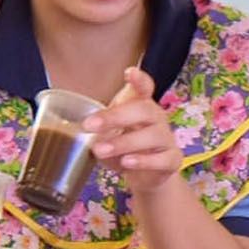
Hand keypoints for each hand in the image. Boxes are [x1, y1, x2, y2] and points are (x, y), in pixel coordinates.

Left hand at [83, 68, 184, 196]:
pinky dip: (144, 161)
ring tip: (100, 151)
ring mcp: (167, 138)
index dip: (139, 79)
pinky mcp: (172, 159)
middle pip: (144, 110)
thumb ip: (97, 127)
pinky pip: (163, 158)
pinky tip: (127, 162)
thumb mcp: (107, 134)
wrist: (144, 176)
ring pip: (152, 135)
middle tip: (89, 125)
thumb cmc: (123, 147)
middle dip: (115, 117)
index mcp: (140, 105)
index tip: (130, 72)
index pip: (144, 87)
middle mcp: (157, 118)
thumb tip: (75, 128)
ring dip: (123, 142)